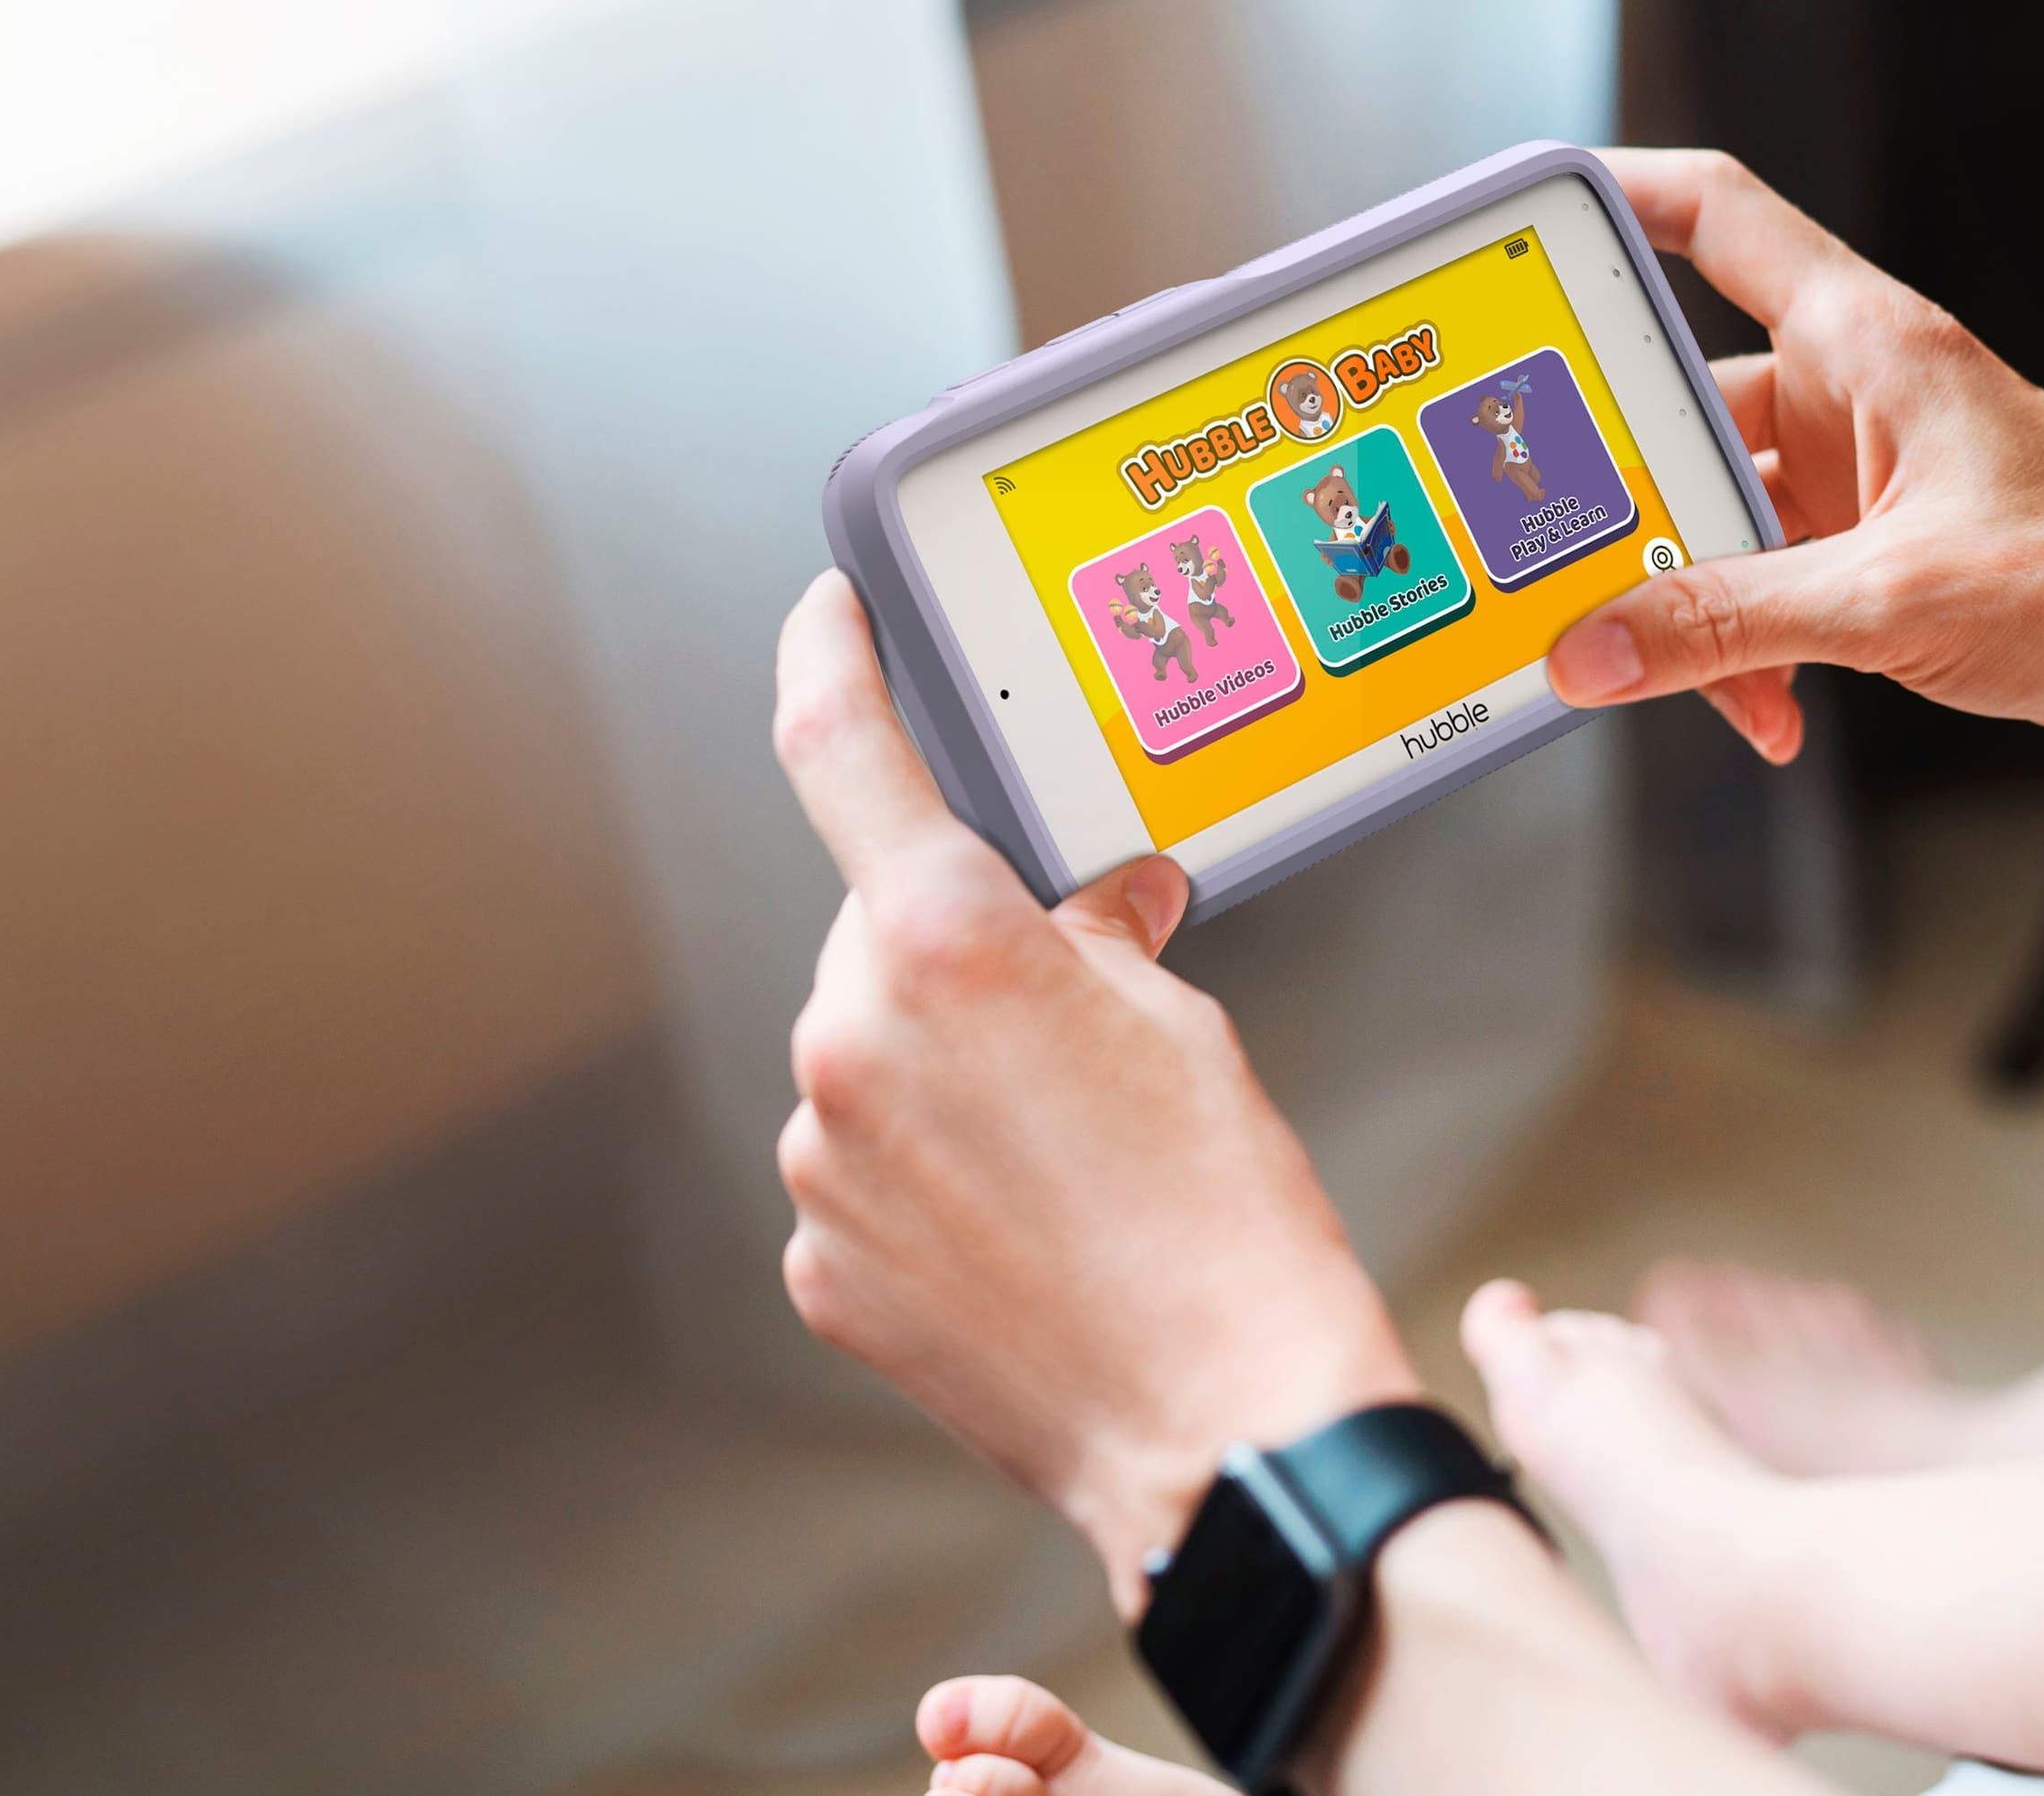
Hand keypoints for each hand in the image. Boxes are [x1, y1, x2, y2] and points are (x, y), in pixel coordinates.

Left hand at [771, 572, 1417, 1614]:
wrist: (1219, 1423)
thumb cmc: (1222, 1218)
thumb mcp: (1182, 1024)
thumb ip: (1098, 941)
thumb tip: (1091, 910)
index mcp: (946, 944)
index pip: (844, 755)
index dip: (825, 663)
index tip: (824, 620)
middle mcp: (851, 1040)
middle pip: (879, 935)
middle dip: (957, 950)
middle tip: (1066, 1014)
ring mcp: (822, 1162)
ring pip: (867, 1060)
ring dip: (940, 1072)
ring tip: (1064, 1155)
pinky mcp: (821, 1264)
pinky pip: (860, 1173)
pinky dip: (924, 1176)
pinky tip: (1021, 1226)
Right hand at [1547, 151, 2043, 762]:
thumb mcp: (1888, 603)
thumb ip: (1727, 625)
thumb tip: (1595, 648)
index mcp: (1870, 339)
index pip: (1717, 218)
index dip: (1615, 198)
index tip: (1526, 220)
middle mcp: (1860, 385)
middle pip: (1688, 402)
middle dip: (1640, 499)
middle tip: (1578, 557)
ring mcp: (1865, 465)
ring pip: (1722, 508)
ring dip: (1700, 599)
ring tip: (1703, 674)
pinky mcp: (1877, 540)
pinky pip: (1767, 572)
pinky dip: (1751, 639)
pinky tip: (1767, 704)